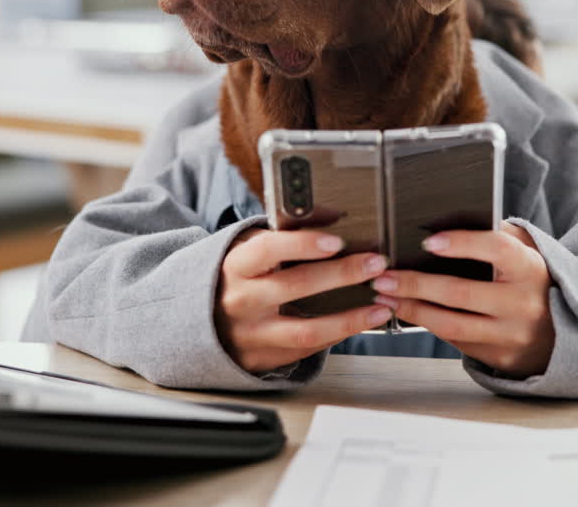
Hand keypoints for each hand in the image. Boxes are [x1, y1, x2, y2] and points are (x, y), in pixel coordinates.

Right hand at [216, 229, 392, 372]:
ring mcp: (251, 334)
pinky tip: (359, 323)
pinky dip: (337, 336)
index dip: (304, 244)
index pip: (269, 250)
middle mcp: (241, 301)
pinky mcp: (262, 359)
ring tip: (381, 307)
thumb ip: (281, 236)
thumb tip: (333, 217)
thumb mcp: (246, 251)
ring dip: (350, 318)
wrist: (196, 324)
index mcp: (235, 267)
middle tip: (375, 264)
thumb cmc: (233, 279)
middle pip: (296, 286)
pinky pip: (306, 350)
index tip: (336, 241)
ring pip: (307, 330)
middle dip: (342, 274)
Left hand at [371, 221, 554, 377]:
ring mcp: (511, 334)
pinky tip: (409, 312)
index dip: (461, 243)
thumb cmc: (532, 280)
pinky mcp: (500, 356)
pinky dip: (428, 324)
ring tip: (385, 298)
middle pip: (459, 292)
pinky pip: (456, 340)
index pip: (495, 249)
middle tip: (384, 277)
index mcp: (530, 268)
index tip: (428, 241)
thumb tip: (449, 220)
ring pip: (451, 323)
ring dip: (412, 309)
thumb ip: (497, 233)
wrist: (566, 331)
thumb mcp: (526, 251)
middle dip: (414, 284)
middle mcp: (523, 303)